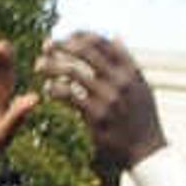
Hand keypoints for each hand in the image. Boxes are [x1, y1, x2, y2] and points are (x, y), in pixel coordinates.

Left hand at [36, 33, 162, 175]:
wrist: (146, 150)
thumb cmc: (142, 117)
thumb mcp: (141, 85)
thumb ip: (128, 61)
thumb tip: (116, 36)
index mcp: (130, 70)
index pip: (101, 42)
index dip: (79, 35)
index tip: (65, 38)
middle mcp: (120, 80)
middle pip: (84, 51)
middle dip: (61, 45)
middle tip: (46, 46)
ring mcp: (108, 98)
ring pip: (72, 72)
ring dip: (52, 66)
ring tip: (39, 66)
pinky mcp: (96, 116)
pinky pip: (69, 96)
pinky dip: (55, 89)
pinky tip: (48, 88)